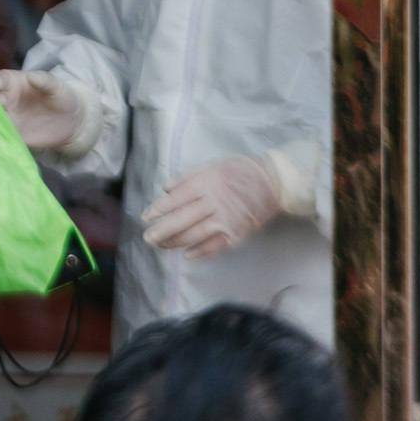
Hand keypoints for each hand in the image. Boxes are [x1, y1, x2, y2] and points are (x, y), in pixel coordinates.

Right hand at [0, 70, 92, 155]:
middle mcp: (7, 99)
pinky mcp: (14, 134)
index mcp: (14, 83)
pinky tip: (0, 138)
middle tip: (0, 106)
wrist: (71, 121)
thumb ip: (45, 80)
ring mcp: (9, 118)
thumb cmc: (61, 97)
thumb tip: (31, 76)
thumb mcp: (57, 87)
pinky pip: (3, 134)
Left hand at [140, 153, 296, 260]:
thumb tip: (166, 189)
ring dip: (175, 242)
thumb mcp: (212, 165)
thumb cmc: (240, 171)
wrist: (273, 182)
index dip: (159, 210)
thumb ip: (187, 177)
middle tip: (147, 238)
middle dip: (161, 231)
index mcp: (206, 183)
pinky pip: (214, 246)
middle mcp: (213, 202)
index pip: (176, 199)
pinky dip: (199, 252)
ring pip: (194, 235)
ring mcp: (225, 220)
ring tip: (161, 245)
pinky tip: (187, 255)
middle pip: (181, 220)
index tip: (145, 218)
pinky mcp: (236, 234)